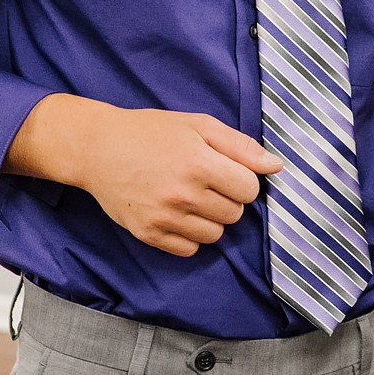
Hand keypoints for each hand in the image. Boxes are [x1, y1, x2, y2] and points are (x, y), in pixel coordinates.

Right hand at [10, 94, 283, 257]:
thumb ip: (240, 146)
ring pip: (215, 235)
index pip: (249, 190)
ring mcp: (164, 217)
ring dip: (210, 219)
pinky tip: (176, 213)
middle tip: (205, 182)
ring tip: (190, 197)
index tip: (226, 171)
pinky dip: (190, 235)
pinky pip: (190, 249)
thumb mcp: (198, 125)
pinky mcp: (148, 234)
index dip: (242, 180)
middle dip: (227, 199)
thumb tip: (276, 166)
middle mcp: (183, 194)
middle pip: (235, 214)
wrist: (97, 148)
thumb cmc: (151, 132)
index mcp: (200, 163)